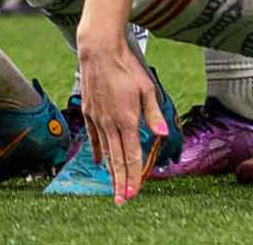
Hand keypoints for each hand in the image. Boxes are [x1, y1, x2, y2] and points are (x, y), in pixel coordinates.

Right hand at [72, 28, 167, 202]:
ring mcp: (97, 119)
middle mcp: (110, 124)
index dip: (134, 177)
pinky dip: (97, 151)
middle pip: (117, 160)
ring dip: (110, 170)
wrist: (98, 51)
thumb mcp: (146, 88)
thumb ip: (154, 114)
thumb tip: (163, 136)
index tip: (134, 193)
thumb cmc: (126, 67)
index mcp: (127, 120)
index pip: (132, 156)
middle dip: (120, 182)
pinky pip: (94, 137)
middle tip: (122, 201)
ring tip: (113, 186)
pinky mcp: (89, 112)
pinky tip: (98, 161)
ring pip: (105, 151)